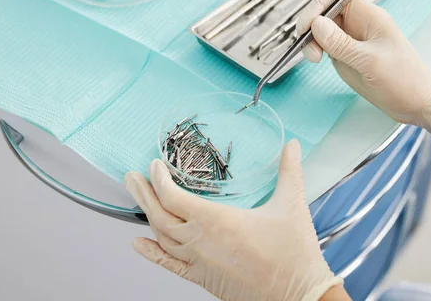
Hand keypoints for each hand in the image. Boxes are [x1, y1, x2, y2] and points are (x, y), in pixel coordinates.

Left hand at [124, 140, 343, 300]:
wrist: (299, 296)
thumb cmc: (294, 254)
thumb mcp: (291, 205)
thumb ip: (289, 171)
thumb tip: (294, 145)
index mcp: (217, 220)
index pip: (173, 197)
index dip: (159, 180)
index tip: (155, 166)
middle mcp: (201, 241)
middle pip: (159, 215)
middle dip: (143, 193)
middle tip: (131, 177)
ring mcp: (199, 263)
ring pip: (162, 238)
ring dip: (146, 216)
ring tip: (138, 198)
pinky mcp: (202, 279)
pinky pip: (169, 265)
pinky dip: (151, 254)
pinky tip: (138, 244)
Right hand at [297, 0, 430, 147]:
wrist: (417, 102)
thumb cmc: (405, 79)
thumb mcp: (370, 61)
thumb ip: (341, 43)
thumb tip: (316, 24)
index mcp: (368, 16)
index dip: (318, 4)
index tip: (308, 25)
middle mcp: (358, 25)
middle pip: (324, 12)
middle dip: (311, 26)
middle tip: (309, 49)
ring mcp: (351, 41)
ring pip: (321, 30)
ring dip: (311, 41)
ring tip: (314, 59)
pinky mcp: (347, 56)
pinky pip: (325, 46)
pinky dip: (315, 50)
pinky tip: (317, 61)